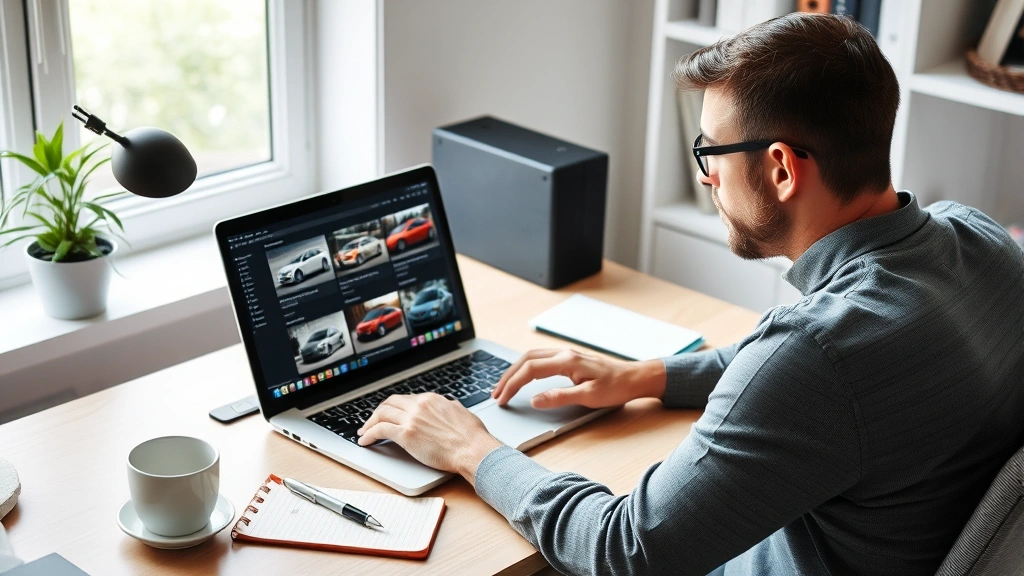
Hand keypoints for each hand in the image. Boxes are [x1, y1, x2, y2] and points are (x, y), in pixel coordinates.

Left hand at [357, 393, 503, 483]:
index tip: (390, 415)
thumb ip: (449, 408)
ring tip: (365, 431)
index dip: (395, 408)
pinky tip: (365, 440)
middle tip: (372, 421)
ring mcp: (412, 418)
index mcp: (432, 399)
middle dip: (378, 412)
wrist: (472, 449)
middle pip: (390, 403)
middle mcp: (420, 405)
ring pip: (381, 414)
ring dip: (370, 423)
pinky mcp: (406, 434)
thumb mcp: (460, 413)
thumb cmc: (472, 437)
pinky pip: (380, 430)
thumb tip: (448, 406)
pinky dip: (369, 434)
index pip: (406, 400)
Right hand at [491, 348, 665, 408]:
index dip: (513, 384)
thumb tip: (535, 400)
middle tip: (496, 394)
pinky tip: (523, 377)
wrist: (636, 378)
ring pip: (531, 357)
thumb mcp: (589, 397)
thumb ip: (559, 397)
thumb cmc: (617, 387)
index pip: (530, 370)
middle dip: (508, 376)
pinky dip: (526, 368)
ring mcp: (566, 355)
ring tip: (504, 386)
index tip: (502, 399)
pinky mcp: (570, 359)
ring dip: (515, 371)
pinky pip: (541, 359)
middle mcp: (564, 354)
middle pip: (526, 360)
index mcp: (567, 361)